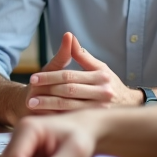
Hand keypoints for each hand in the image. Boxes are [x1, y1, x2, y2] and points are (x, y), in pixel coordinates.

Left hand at [25, 33, 139, 111]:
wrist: (127, 103)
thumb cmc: (106, 82)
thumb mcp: (98, 66)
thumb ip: (81, 54)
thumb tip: (68, 36)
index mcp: (101, 75)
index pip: (69, 75)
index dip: (49, 76)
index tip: (33, 78)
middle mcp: (103, 92)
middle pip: (68, 90)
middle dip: (47, 92)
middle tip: (29, 93)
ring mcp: (101, 108)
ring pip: (69, 106)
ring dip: (49, 105)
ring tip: (32, 104)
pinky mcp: (97, 120)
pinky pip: (74, 118)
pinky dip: (58, 116)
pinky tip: (45, 115)